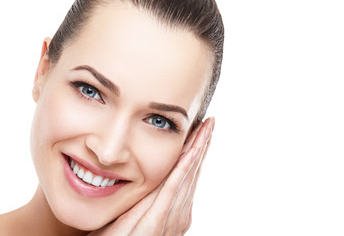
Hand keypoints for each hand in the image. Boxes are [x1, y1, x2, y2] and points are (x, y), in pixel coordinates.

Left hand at [88, 118, 213, 235]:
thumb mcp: (133, 213)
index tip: (201, 131)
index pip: (186, 174)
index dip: (195, 152)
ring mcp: (171, 217)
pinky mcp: (158, 220)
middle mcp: (178, 212)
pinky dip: (185, 168)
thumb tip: (144, 175)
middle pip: (192, 172)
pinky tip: (192, 151)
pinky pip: (174, 188)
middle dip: (202, 145)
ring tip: (206, 129)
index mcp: (172, 209)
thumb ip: (143, 197)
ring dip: (198, 150)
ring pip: (187, 176)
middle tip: (210, 123)